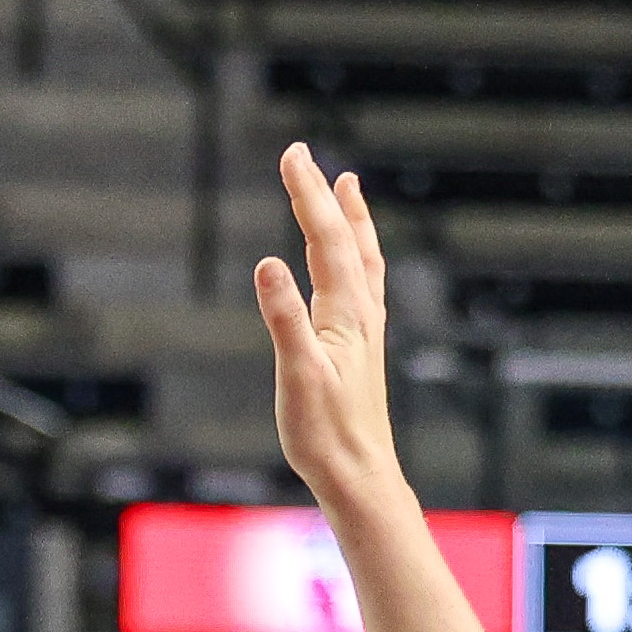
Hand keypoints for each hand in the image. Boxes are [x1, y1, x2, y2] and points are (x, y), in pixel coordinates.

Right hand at [254, 141, 402, 506]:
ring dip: (351, 219)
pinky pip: (362, 284)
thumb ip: (283, 317)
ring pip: (362, 259)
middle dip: (325, 195)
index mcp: (346, 314)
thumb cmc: (325, 433)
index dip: (308, 194)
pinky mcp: (361, 348)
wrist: (360, 478)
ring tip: (347, 188)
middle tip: (305, 156)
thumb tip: (266, 262)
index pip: (325, 239)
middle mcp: (362, 314)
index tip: (291, 154)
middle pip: (345, 240)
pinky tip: (351, 264)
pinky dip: (356, 256)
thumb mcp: (297, 375)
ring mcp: (365, 330)